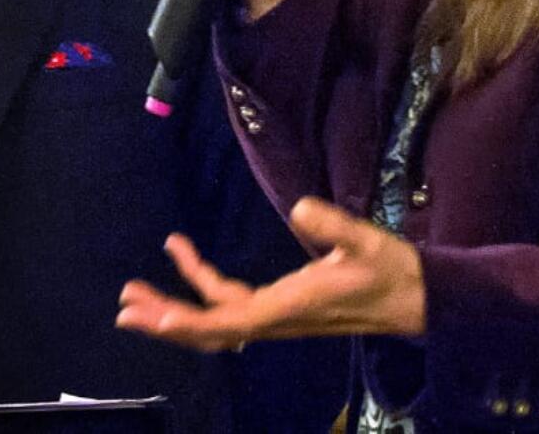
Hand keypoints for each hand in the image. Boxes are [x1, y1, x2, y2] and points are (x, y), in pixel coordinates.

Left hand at [116, 196, 425, 350]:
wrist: (414, 297)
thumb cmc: (390, 270)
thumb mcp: (365, 243)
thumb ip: (334, 227)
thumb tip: (301, 208)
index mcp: (290, 307)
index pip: (231, 320)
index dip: (192, 320)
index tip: (156, 315)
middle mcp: (276, 318)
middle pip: (210, 328)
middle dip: (166, 319)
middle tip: (124, 306)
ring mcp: (277, 315)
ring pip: (216, 319)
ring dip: (176, 307)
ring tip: (138, 291)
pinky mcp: (282, 306)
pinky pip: (233, 305)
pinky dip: (205, 289)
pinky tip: (191, 265)